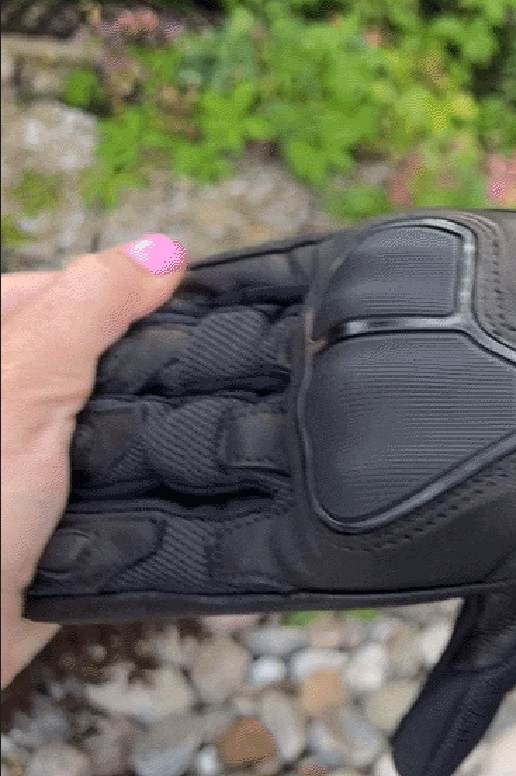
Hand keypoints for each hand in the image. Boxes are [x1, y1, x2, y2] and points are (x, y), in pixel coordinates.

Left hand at [1, 236, 185, 686]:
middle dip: (163, 375)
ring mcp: (38, 466)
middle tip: (225, 376)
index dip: (125, 297)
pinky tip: (206, 492)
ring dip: (174, 441)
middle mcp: (14, 405)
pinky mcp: (64, 523)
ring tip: (233, 435)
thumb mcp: (18, 388)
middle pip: (106, 362)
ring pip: (127, 429)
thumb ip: (86, 311)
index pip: (60, 292)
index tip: (189, 311)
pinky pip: (132, 490)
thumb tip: (163, 252)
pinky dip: (167, 495)